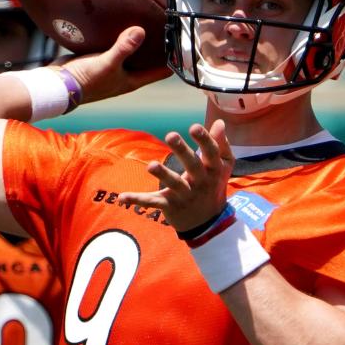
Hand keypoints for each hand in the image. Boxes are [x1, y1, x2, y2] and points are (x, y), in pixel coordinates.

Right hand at [60, 27, 171, 104]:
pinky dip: (119, 37)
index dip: (174, 60)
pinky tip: (121, 21)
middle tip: (169, 26)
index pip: (161, 71)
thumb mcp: (106, 63)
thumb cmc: (84, 80)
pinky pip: (114, 46)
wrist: (56, 85)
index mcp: (131, 81)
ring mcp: (111, 68)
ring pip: (131, 52)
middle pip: (148, 61)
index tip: (184, 44)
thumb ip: (124, 48)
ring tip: (149, 20)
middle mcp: (124, 75)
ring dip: (138, 41)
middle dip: (158, 47)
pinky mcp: (98, 60)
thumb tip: (141, 30)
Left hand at [118, 120, 233, 231]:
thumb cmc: (213, 185)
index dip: (204, 140)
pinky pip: (153, 202)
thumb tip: (219, 122)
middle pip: (192, 166)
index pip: (211, 153)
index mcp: (213, 170)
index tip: (194, 127)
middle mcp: (200, 182)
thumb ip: (220, 144)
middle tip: (170, 135)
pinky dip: (137, 200)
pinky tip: (122, 197)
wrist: (208, 222)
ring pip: (174, 184)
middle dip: (182, 151)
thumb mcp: (222, 166)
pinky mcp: (170, 205)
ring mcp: (185, 195)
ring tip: (151, 165)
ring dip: (163, 174)